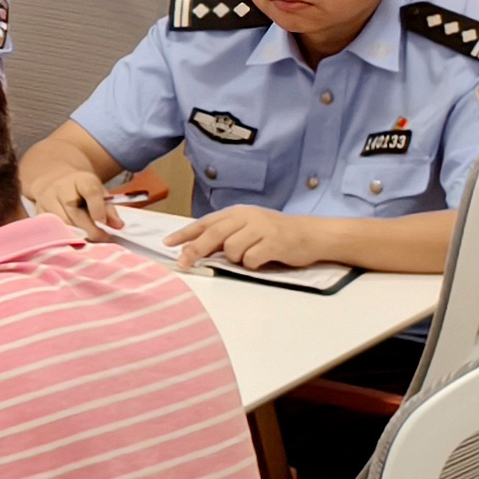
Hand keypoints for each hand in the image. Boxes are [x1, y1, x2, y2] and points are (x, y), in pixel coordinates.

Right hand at [21, 153, 121, 232]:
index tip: (104, 224)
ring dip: (77, 234)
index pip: (90, 192)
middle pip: (74, 210)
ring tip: (89, 241)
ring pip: (62, 222)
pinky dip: (63, 236)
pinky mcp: (39, 211)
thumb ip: (109, 209)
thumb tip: (118, 226)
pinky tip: (73, 242)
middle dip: (89, 228)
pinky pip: (51, 228)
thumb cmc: (81, 191)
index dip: (98, 209)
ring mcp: (46, 199)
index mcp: (81, 180)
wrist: (54, 182)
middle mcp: (60, 187)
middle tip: (102, 239)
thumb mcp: (98, 193)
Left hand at [175, 206, 327, 270]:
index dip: (185, 234)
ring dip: (235, 259)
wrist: (311, 234)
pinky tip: (263, 259)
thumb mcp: (248, 228)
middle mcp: (247, 216)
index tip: (167, 244)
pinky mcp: (274, 242)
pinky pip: (251, 259)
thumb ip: (225, 235)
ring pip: (231, 249)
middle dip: (195, 250)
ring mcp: (261, 228)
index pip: (205, 223)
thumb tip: (194, 248)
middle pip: (213, 234)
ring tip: (250, 257)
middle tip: (183, 264)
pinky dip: (253, 265)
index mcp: (237, 213)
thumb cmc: (275, 234)